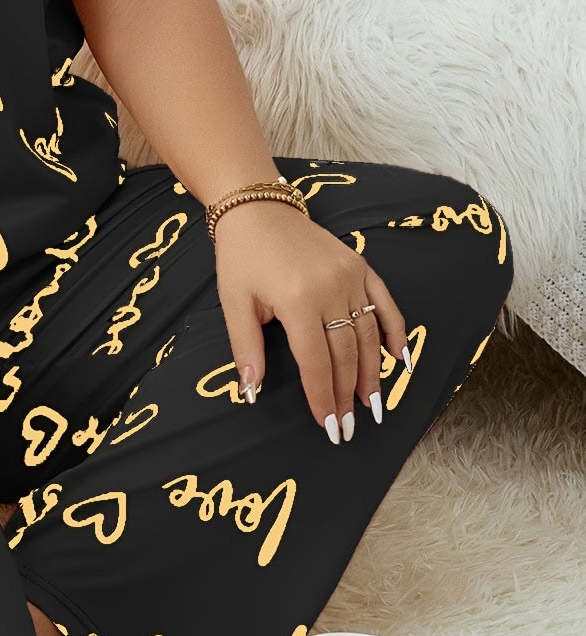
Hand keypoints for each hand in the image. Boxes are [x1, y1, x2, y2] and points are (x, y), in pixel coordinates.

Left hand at [213, 200, 409, 441]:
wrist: (259, 209)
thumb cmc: (242, 258)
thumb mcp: (234, 304)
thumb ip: (246, 349)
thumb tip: (251, 393)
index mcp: (298, 300)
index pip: (315, 361)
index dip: (321, 396)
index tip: (328, 426)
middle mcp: (331, 288)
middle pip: (346, 353)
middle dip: (347, 393)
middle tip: (349, 426)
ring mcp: (351, 276)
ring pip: (368, 333)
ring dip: (372, 372)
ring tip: (372, 404)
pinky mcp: (361, 266)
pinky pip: (385, 303)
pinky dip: (394, 331)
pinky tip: (400, 359)